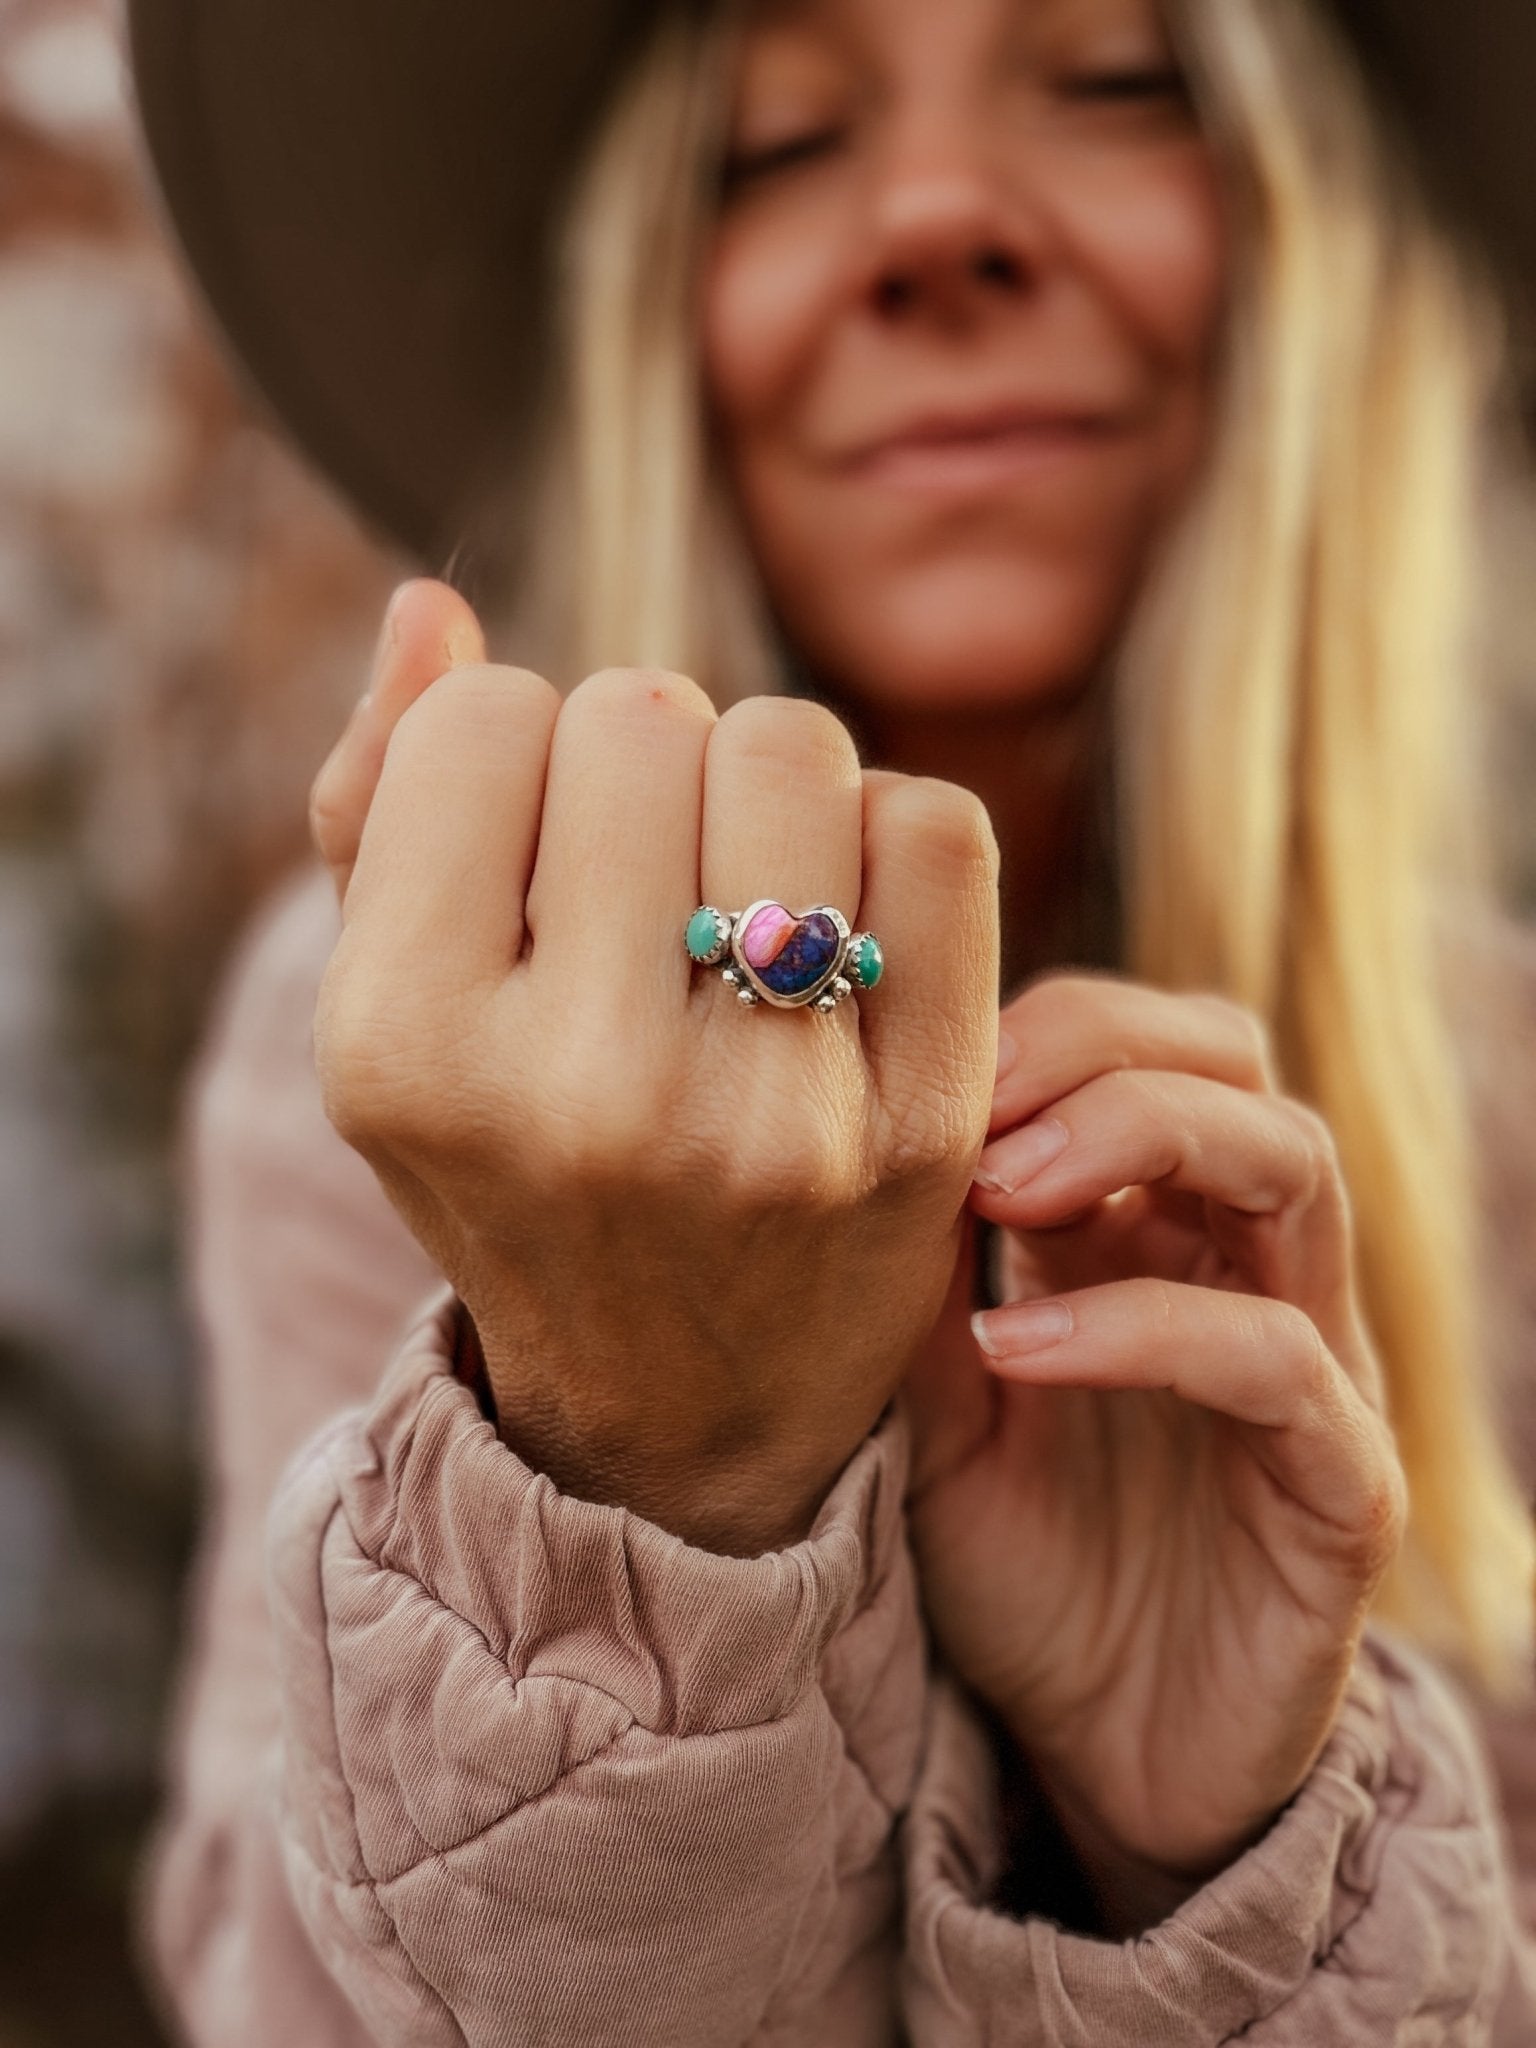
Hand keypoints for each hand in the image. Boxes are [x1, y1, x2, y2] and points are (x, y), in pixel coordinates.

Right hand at [308, 582, 1001, 1554]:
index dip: (508, 748)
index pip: (483, 720)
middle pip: (644, 713)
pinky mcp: (922, 1123)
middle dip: (641, 755)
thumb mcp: (396, 1018)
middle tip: (642, 869)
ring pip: (794, 747)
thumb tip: (431, 603)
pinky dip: (885, 838)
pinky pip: (932, 829)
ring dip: (765, 780)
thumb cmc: (518, 1162)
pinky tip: (839, 927)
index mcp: (405, 1052)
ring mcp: (769, 1118)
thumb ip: (378, 806)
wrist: (686, 1406)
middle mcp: (583, 1092)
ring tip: (737, 885)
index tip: (527, 847)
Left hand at [903, 973, 1406, 1932]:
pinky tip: (1016, 1350)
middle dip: (1100, 1045)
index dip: (1036, 1028)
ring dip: (1139, 1137)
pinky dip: (1142, 1329)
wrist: (1109, 1762)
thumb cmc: (1023, 1569)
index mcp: (1144, 1228)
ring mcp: (1309, 1363)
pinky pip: (1275, 1359)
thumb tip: (841, 1139)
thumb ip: (910, 1283)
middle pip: (1229, 1060)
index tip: (912, 1062)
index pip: (1134, 1044)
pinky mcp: (1339, 1480)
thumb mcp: (930, 1408)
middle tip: (972, 1109)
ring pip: (1290, 1164)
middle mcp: (1239, 1266)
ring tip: (999, 1189)